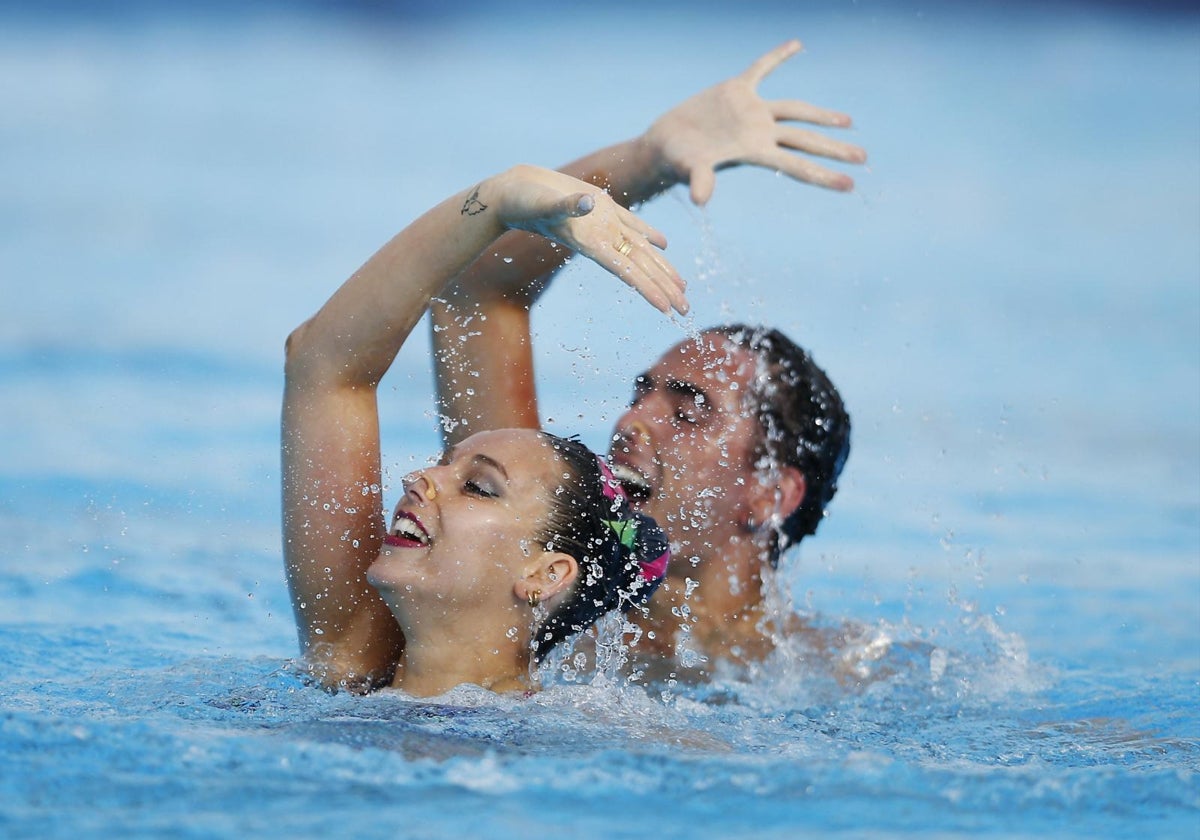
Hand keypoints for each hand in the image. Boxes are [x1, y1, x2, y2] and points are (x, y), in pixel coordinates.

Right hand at [490, 165, 687, 315]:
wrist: (511, 194)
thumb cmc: (523, 201)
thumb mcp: (545, 203)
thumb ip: (569, 206)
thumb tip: (590, 203)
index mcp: (591, 243)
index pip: (627, 272)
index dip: (649, 290)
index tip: (668, 310)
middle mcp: (601, 239)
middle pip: (640, 268)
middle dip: (664, 289)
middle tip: (687, 311)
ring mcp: (603, 225)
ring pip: (641, 250)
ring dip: (662, 269)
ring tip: (682, 287)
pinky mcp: (602, 208)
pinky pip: (632, 224)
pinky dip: (649, 234)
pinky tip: (664, 243)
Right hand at [642, 39, 866, 203]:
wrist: (664, 144)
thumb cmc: (677, 161)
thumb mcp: (689, 169)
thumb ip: (700, 179)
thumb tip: (702, 199)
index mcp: (756, 151)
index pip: (797, 165)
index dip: (824, 174)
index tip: (852, 184)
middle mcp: (760, 132)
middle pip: (805, 139)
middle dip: (834, 148)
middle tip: (864, 157)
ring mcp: (751, 110)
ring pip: (794, 109)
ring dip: (820, 114)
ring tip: (848, 122)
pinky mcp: (736, 91)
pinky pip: (761, 68)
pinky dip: (777, 57)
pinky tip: (796, 45)